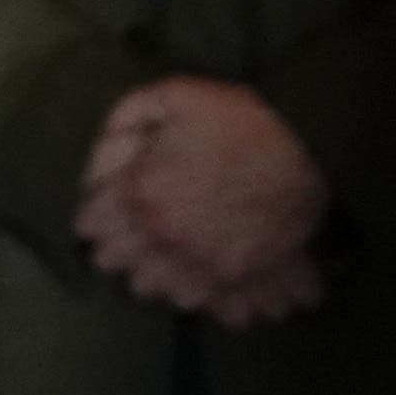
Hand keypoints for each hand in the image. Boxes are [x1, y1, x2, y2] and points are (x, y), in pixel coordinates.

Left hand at [77, 78, 328, 324]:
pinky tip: (190, 271)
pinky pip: (187, 299)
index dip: (95, 215)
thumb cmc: (239, 119)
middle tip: (130, 232)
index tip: (103, 212)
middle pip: (112, 260)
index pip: (91, 223)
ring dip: (148, 269)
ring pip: (146, 286)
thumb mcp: (174, 95)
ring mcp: (193, 261)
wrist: (304, 148)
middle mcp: (159, 233)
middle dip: (117, 244)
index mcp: (140, 190)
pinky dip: (184, 287)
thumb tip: (99, 163)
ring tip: (160, 255)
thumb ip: (126, 121)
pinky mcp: (226, 278)